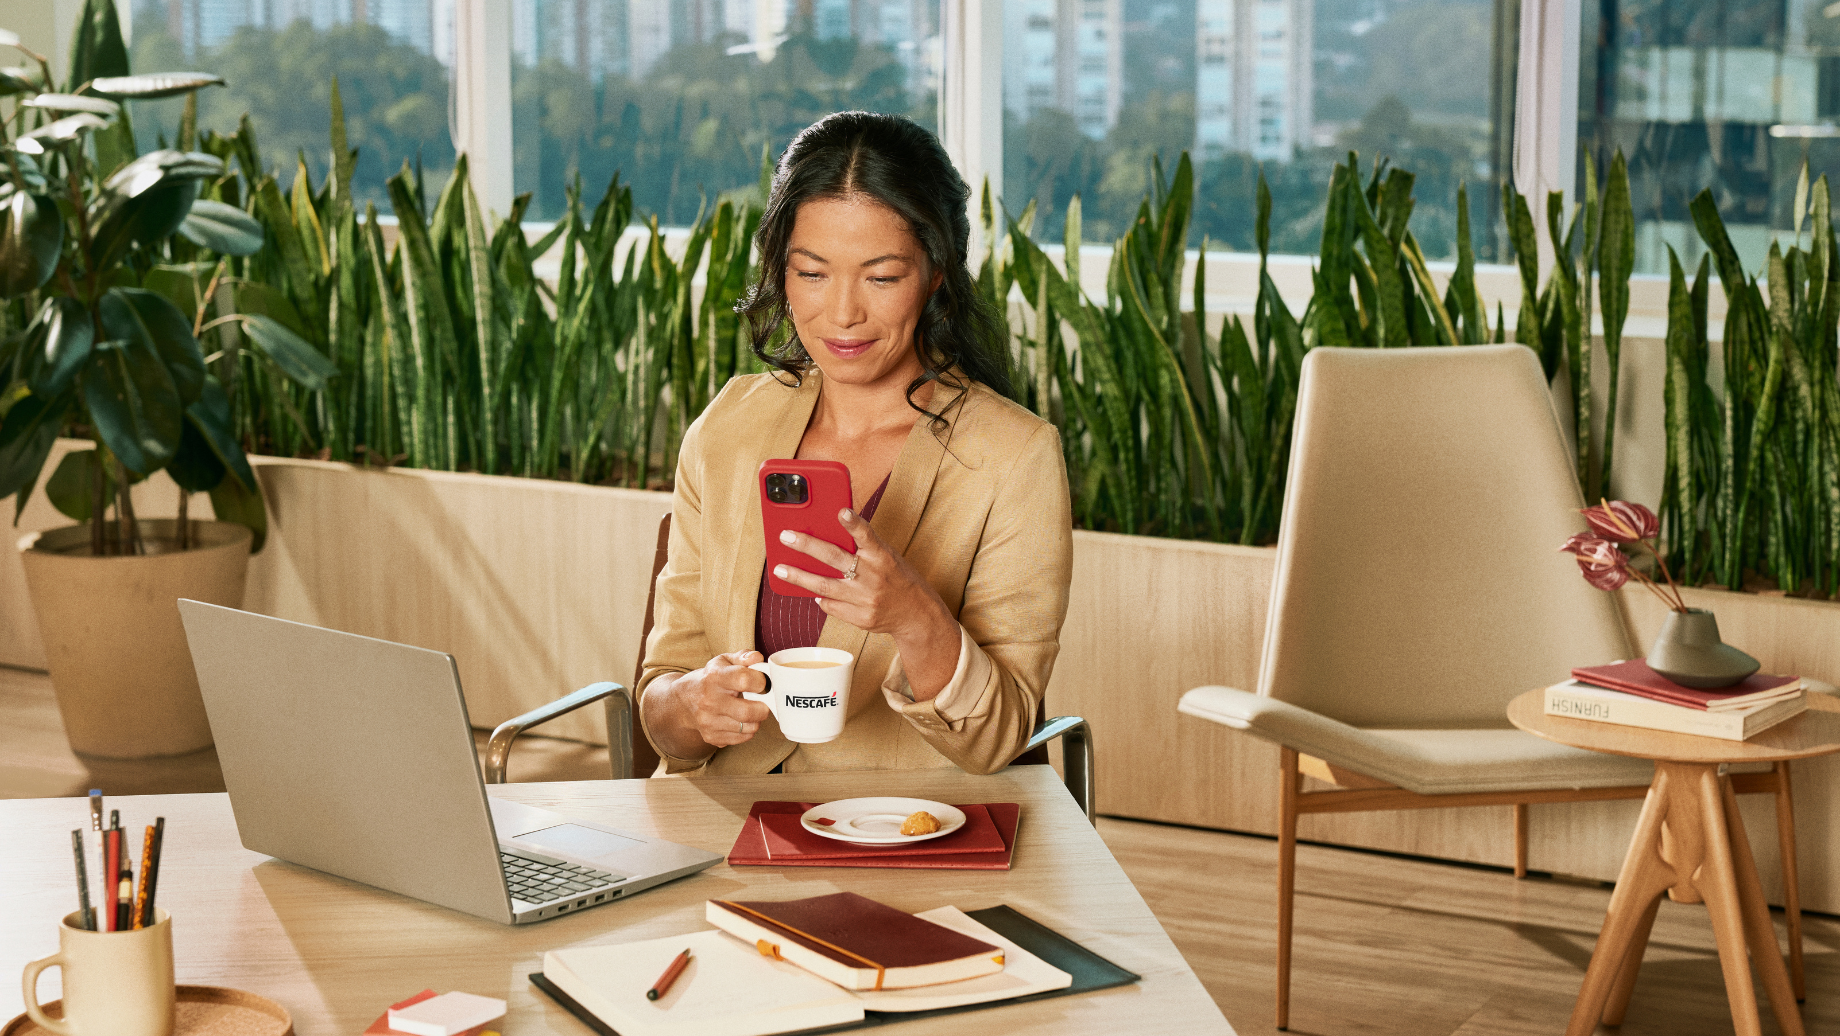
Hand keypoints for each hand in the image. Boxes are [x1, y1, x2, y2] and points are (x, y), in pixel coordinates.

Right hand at [670, 651, 772, 748]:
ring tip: (751, 709)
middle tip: (764, 701)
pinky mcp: (711, 737)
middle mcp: (709, 701)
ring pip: (749, 727)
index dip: (761, 681)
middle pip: (748, 711)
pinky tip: (741, 719)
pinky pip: (743, 738)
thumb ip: (743, 657)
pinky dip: (748, 729)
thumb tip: (758, 658)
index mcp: (714, 677)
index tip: (764, 683)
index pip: (744, 679)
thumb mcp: (723, 661)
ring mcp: (709, 721)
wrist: (683, 700)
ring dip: (756, 719)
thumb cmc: (710, 678)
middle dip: (764, 707)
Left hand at [775, 509, 954, 642]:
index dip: (854, 523)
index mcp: (883, 557)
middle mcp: (874, 577)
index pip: (867, 536)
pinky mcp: (861, 618)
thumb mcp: (888, 557)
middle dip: (807, 546)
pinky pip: (831, 606)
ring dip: (799, 576)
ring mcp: (866, 599)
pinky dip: (820, 597)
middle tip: (786, 537)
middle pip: (834, 559)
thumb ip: (864, 549)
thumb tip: (829, 536)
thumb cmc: (899, 579)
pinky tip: (811, 591)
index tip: (841, 511)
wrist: (917, 614)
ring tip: (781, 569)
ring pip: (824, 586)